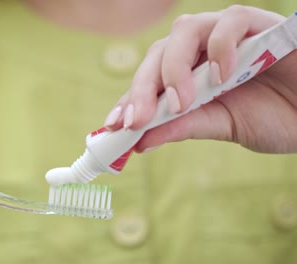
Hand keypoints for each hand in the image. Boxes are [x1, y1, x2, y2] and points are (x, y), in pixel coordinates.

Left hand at [103, 5, 296, 152]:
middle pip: (158, 54)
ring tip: (182, 102)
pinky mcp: (257, 24)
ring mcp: (226, 35)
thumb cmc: (276, 115)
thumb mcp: (222, 126)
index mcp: (190, 74)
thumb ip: (183, 126)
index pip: (150, 80)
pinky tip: (223, 76)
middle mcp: (201, 51)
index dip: (130, 99)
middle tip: (138, 120)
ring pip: (185, 31)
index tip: (115, 125)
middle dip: (143, 88)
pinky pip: (229, 22)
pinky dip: (220, 47)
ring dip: (176, 68)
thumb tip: (140, 140)